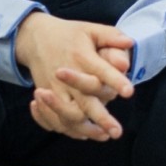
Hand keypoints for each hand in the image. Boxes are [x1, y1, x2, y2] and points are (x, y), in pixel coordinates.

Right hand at [13, 14, 134, 135]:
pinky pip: (54, 120)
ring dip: (86, 129)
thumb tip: (130, 42)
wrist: (35, 38)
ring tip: (104, 135)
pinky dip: (67, 130)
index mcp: (81, 57)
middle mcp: (66, 77)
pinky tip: (84, 135)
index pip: (100, 71)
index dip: (115, 81)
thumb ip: (111, 36)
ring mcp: (54, 90)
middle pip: (84, 101)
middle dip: (101, 118)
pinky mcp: (47, 98)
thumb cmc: (69, 35)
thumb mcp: (90, 29)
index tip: (129, 92)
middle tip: (116, 131)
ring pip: (69, 116)